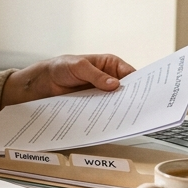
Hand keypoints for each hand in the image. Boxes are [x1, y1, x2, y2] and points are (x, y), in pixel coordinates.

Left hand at [0, 54, 136, 106]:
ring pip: (115, 102)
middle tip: (138, 109)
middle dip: (131, 98)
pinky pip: (103, 111)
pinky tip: (110, 122)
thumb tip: (114, 85)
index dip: (139, 83)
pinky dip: (107, 116)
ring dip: (119, 109)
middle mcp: (108, 78)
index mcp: (109, 64)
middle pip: (125, 90)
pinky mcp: (94, 105)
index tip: (145, 93)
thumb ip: (96, 75)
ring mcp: (101, 93)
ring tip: (126, 118)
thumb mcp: (78, 67)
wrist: (43, 83)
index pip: (130, 73)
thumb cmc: (60, 67)